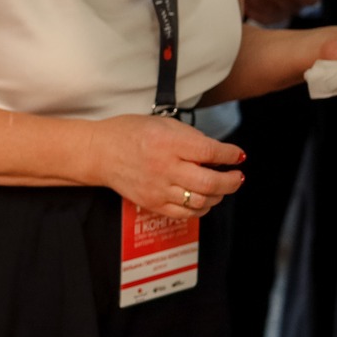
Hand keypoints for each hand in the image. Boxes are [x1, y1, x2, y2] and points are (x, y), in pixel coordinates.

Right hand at [87, 114, 244, 217]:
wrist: (98, 152)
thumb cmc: (129, 133)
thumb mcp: (162, 123)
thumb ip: (191, 137)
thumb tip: (217, 153)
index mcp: (167, 142)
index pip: (210, 152)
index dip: (231, 155)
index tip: (238, 155)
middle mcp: (164, 167)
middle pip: (210, 182)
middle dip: (232, 181)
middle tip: (237, 176)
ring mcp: (158, 188)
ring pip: (201, 201)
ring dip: (218, 195)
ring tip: (220, 187)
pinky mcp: (152, 203)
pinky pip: (185, 213)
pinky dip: (200, 208)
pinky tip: (203, 199)